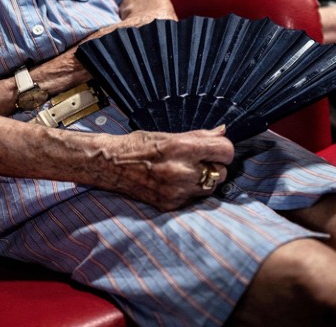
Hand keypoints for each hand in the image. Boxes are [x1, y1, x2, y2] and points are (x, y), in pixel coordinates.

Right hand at [99, 125, 233, 210]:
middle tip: (200, 161)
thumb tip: (223, 131)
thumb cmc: (139, 145)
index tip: (217, 150)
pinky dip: (189, 191)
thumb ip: (200, 136)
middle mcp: (181, 171)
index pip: (225, 151)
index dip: (224, 150)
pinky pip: (193, 199)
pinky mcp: (170, 204)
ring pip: (210, 188)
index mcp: (182, 148)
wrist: (110, 165)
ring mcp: (176, 191)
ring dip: (204, 180)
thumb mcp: (169, 135)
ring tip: (187, 172)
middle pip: (221, 173)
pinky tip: (174, 183)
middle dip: (214, 166)